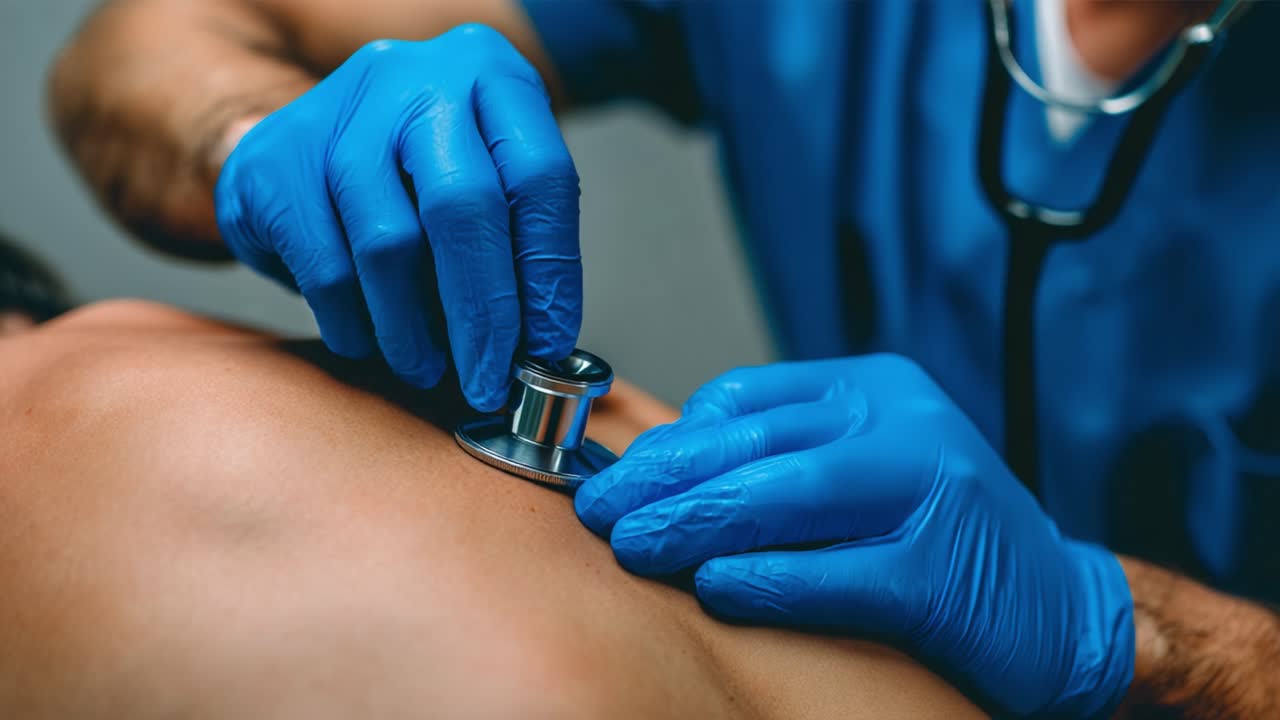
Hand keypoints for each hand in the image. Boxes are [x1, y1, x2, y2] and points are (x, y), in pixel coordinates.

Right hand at [215, 25, 580, 410]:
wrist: (300, 141)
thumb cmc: (414, 173)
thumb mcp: (484, 175)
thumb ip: (516, 242)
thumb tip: (537, 345)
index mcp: (489, 74)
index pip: (539, 178)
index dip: (548, 273)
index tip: (547, 344)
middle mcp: (417, 79)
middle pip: (464, 207)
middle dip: (483, 313)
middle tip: (489, 379)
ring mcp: (341, 113)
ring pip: (389, 245)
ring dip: (414, 330)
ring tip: (428, 368)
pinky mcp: (277, 162)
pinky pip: (326, 269)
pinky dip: (356, 324)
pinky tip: (371, 342)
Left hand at [575, 354, 1134, 716]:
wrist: (1062, 609)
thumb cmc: (942, 539)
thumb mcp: (867, 468)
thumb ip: (783, 456)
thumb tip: (661, 471)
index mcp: (880, 389)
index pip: (749, 399)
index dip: (672, 441)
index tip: (620, 477)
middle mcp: (908, 426)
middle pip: (757, 443)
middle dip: (664, 482)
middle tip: (601, 514)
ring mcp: (931, 493)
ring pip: (786, 497)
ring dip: (696, 524)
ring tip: (635, 548)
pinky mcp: (940, 573)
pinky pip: (831, 574)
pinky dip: (764, 581)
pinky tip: (713, 588)